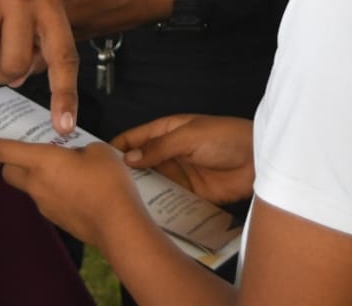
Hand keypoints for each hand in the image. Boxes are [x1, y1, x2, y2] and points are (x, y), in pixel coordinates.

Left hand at [0, 133, 148, 250]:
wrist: (118, 225)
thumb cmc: (107, 183)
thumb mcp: (98, 150)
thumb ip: (80, 147)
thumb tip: (77, 155)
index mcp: (41, 161)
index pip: (1, 150)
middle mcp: (36, 184)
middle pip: (10, 170)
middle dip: (13, 160)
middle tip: (33, 150)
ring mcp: (45, 205)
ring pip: (32, 185)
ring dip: (42, 175)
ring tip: (73, 169)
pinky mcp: (58, 219)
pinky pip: (50, 198)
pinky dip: (59, 190)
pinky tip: (83, 188)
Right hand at [113, 114, 254, 204]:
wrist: (257, 159)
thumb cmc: (226, 137)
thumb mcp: (189, 136)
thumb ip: (159, 148)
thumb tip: (129, 158)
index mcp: (165, 132)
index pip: (133, 140)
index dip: (115, 149)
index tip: (95, 162)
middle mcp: (167, 154)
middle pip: (138, 166)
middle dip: (123, 177)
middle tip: (102, 192)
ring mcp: (177, 175)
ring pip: (150, 186)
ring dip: (138, 195)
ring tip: (118, 209)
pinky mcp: (189, 195)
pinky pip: (168, 202)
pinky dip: (157, 209)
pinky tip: (144, 218)